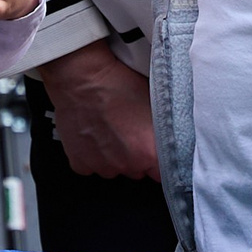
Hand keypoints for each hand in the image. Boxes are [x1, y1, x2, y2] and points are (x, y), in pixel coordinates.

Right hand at [36, 40, 159, 180]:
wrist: (83, 78)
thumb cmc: (120, 85)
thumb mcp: (157, 104)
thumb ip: (165, 130)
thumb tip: (171, 139)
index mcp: (149, 153)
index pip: (164, 172)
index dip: (160, 161)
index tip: (156, 152)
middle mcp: (126, 165)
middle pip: (138, 170)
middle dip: (137, 156)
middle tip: (131, 132)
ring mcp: (101, 166)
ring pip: (114, 169)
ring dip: (114, 157)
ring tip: (110, 131)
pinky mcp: (79, 163)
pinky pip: (91, 166)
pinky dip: (92, 156)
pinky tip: (94, 135)